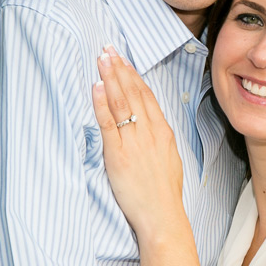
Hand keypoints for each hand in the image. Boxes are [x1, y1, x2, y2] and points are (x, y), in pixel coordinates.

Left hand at [92, 47, 184, 239]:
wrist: (162, 215)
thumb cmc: (164, 193)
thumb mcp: (169, 159)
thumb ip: (157, 139)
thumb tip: (147, 126)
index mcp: (163, 132)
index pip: (147, 96)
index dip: (134, 75)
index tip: (123, 60)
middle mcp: (150, 132)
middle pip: (134, 93)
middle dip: (120, 69)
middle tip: (108, 50)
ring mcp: (134, 142)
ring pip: (122, 103)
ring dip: (110, 78)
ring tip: (101, 59)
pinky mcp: (118, 155)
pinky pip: (108, 124)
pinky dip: (101, 103)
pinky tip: (96, 87)